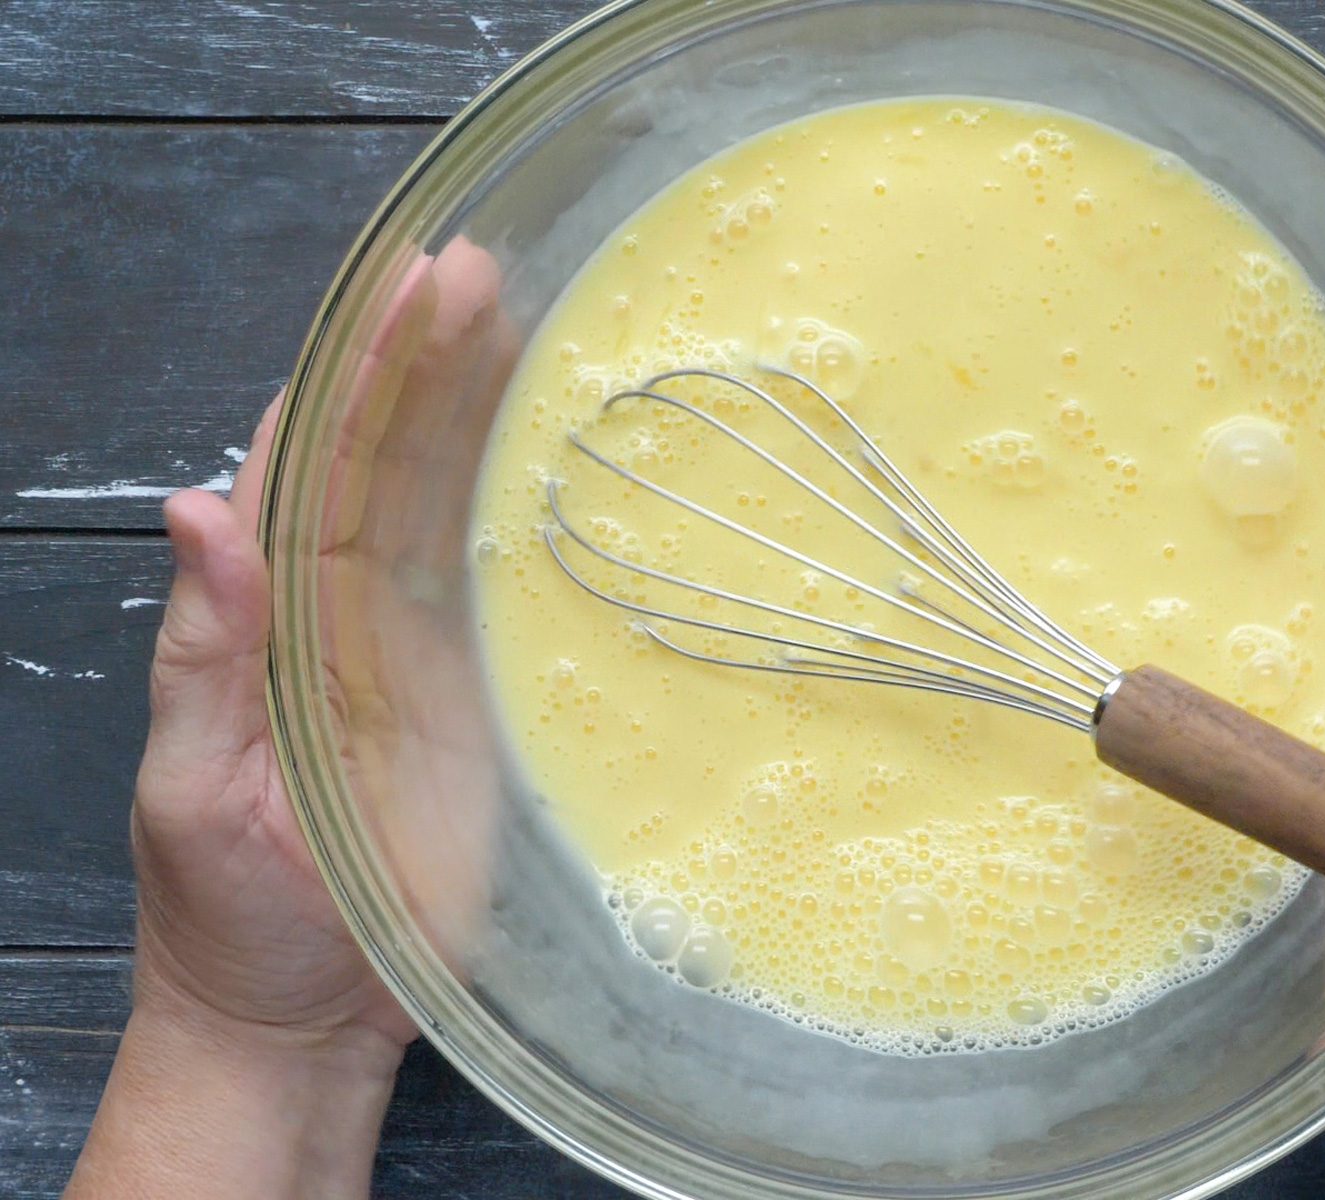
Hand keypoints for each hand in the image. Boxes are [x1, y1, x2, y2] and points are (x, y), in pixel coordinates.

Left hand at [69, 236, 514, 1198]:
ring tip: (523, 313)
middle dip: (426, 360)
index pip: (303, 465)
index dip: (348, 372)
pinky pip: (505, 588)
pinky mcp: (480, 699)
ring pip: (447, 503)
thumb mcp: (196, 786)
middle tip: (480, 269)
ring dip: (478, 408)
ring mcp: (417, 651)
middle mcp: (344, 612)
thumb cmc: (229, 918)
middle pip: (386, 459)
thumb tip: (192, 511)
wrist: (309, 1020)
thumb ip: (204, 655)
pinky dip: (527, 508)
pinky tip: (558, 446)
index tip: (395, 288)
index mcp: (266, 617)